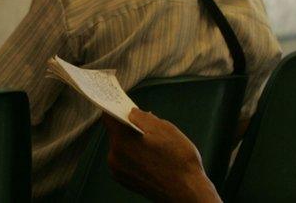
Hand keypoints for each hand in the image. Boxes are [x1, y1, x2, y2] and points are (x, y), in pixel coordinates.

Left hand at [104, 108, 219, 202]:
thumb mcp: (165, 129)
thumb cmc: (179, 160)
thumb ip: (143, 117)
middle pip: (115, 132)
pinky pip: (123, 160)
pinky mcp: (123, 180)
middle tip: (145, 125)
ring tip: (152, 144)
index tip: (118, 102)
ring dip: (131, 142)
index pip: (109, 116)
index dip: (114, 106)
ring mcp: (117, 170)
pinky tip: (150, 157)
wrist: (187, 192)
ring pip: (120, 146)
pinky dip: (132, 155)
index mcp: (122, 140)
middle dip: (128, 126)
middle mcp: (114, 155)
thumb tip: (132, 113)